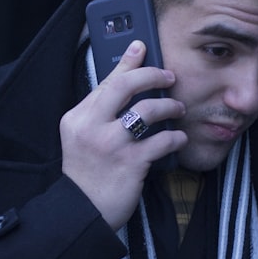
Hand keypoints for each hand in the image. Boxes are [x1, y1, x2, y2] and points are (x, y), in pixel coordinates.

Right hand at [60, 40, 186, 229]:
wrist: (83, 212)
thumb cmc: (89, 174)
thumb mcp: (83, 138)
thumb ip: (99, 114)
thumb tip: (129, 86)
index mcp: (77, 117)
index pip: (106, 82)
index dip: (127, 62)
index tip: (141, 46)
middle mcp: (90, 126)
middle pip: (125, 87)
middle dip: (152, 75)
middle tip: (169, 76)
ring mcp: (110, 144)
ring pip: (148, 110)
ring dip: (169, 106)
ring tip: (179, 108)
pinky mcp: (130, 163)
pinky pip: (162, 141)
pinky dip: (175, 138)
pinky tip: (180, 138)